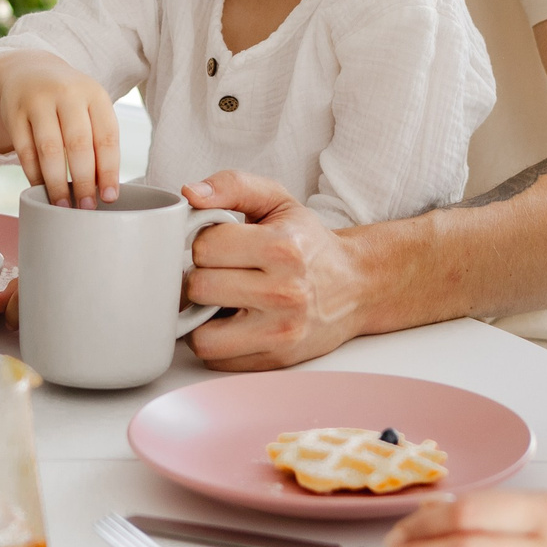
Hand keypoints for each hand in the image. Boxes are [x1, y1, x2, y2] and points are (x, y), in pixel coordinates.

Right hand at [0, 51, 119, 206]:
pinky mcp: (14, 112)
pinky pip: (25, 151)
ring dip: (57, 183)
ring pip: (49, 150)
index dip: (109, 171)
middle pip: (78, 144)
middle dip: (83, 181)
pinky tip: (41, 189)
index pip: (106, 137)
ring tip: (63, 205)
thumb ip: (98, 140)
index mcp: (94, 94)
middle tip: (86, 208)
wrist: (29, 70)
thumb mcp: (90, 107)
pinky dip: (34, 174)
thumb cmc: (69, 101)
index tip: (109, 198)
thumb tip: (104, 190)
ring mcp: (38, 101)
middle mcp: (67, 93)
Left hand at [179, 172, 364, 368]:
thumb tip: (189, 193)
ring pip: (202, 334)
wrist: (356, 285)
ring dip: (202, 318)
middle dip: (202, 277)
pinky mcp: (276, 360)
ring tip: (221, 301)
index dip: (204, 243)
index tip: (220, 245)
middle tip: (221, 272)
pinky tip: (233, 323)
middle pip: (199, 288)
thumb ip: (233, 186)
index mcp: (282, 247)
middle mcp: (284, 292)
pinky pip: (217, 358)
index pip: (205, 247)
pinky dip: (217, 342)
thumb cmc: (308, 243)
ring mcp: (280, 331)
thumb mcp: (277, 200)